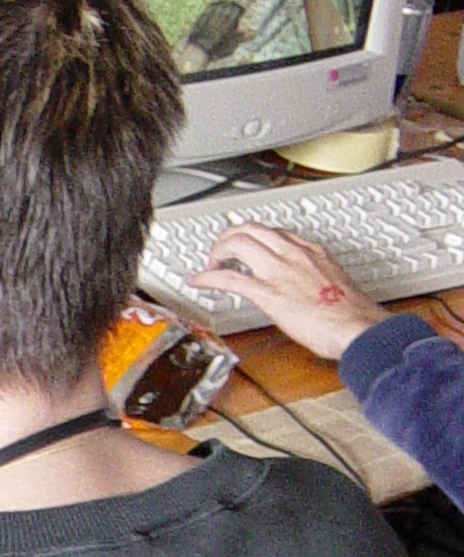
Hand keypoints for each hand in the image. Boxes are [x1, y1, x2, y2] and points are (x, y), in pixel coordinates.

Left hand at [187, 224, 386, 360]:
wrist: (358, 327)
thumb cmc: (352, 314)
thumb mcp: (335, 283)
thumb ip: (316, 277)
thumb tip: (306, 287)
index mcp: (312, 250)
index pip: (275, 232)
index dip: (254, 236)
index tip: (246, 244)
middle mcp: (293, 253)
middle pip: (251, 229)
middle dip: (229, 236)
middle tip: (220, 251)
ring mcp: (279, 271)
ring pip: (237, 243)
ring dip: (217, 251)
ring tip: (210, 264)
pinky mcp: (268, 293)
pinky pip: (229, 279)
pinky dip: (208, 278)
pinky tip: (198, 281)